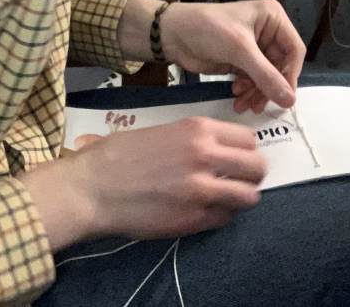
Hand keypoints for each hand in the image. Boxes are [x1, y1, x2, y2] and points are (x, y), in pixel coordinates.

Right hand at [22, 117, 264, 248]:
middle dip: (252, 175)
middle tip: (239, 181)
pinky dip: (220, 217)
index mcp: (198, 130)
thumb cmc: (117, 156)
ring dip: (241, 198)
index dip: (246, 151)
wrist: (91, 188)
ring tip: (226, 200)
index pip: (249, 138)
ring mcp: (202, 189)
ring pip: (249, 196)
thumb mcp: (161, 131)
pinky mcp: (193, 219)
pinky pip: (225, 219)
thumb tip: (218, 150)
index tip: (238, 158)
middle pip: (257, 166)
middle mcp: (206, 156)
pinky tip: (203, 212)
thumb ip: (194, 139)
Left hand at [160, 0, 304, 112]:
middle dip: (269, 87)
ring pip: (267, 76)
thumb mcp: (240, 50)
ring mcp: (254, 47)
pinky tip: (237, 96)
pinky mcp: (240, 60)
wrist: (172, 34)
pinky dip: (247, 90)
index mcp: (273, 18)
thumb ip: (266, 76)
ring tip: (243, 105)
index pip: (294, 50)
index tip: (285, 97)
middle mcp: (267, 31)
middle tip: (258, 106)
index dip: (291, 75)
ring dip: (257, 92)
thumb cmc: (208, 30)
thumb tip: (290, 101)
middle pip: (280, 67)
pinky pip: (253, 79)